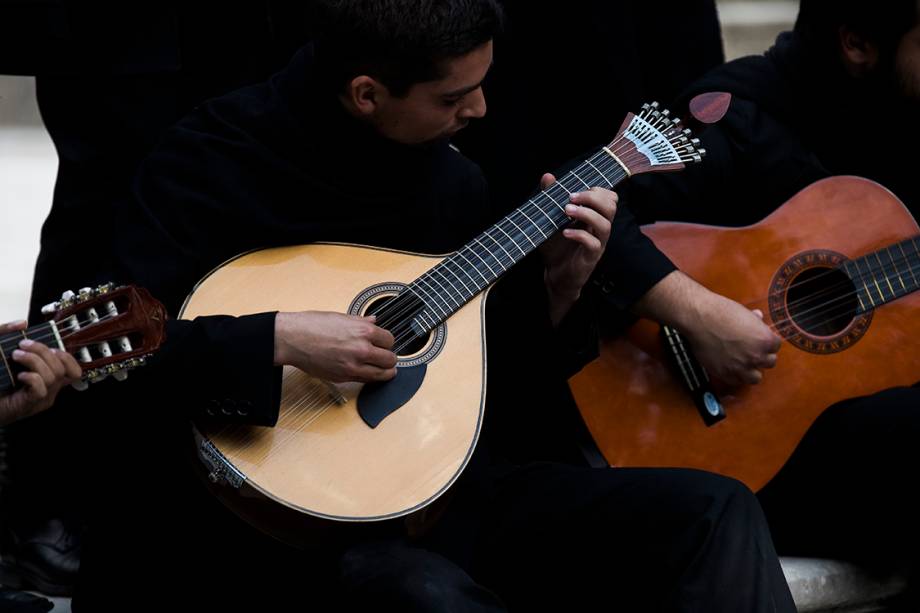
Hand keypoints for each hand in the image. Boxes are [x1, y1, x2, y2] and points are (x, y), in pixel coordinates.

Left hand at [0, 320, 82, 425]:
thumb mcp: (0, 351)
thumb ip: (6, 333)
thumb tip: (23, 323)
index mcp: (46, 377)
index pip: (72, 369)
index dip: (66, 356)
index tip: (46, 347)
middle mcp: (47, 388)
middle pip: (62, 368)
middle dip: (42, 351)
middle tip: (22, 346)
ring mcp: (39, 398)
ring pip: (53, 376)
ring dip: (34, 361)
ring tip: (16, 357)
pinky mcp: (28, 405)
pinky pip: (41, 390)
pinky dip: (32, 378)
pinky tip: (19, 376)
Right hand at [273, 311, 397, 382]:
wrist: (292, 339)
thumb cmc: (312, 325)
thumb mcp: (341, 317)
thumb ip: (361, 322)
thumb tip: (373, 321)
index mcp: (363, 331)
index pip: (390, 340)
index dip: (387, 342)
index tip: (384, 343)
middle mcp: (362, 350)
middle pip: (390, 359)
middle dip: (389, 358)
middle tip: (386, 356)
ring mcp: (353, 366)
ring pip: (382, 375)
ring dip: (385, 371)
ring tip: (383, 369)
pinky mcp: (343, 377)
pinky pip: (365, 380)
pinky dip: (370, 377)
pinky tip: (367, 372)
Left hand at [538, 173, 616, 324]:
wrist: (555, 276)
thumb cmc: (556, 248)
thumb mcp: (550, 220)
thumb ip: (550, 198)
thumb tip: (548, 176)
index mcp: (594, 218)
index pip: (610, 198)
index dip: (597, 190)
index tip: (576, 190)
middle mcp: (599, 230)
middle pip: (611, 207)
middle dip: (592, 198)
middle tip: (570, 198)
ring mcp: (597, 244)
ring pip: (605, 224)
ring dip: (586, 214)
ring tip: (566, 211)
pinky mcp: (590, 258)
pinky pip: (593, 244)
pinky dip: (579, 234)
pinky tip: (565, 232)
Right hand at [681, 294, 780, 386]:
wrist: (699, 318)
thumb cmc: (720, 312)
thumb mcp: (744, 313)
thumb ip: (754, 322)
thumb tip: (757, 319)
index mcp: (765, 340)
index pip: (776, 346)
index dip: (767, 342)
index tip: (759, 340)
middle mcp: (756, 356)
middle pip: (769, 362)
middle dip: (761, 356)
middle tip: (752, 350)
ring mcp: (740, 367)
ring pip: (755, 378)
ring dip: (751, 370)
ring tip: (743, 363)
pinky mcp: (725, 373)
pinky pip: (736, 381)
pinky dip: (735, 376)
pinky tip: (731, 367)